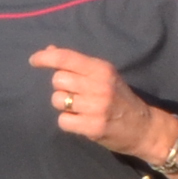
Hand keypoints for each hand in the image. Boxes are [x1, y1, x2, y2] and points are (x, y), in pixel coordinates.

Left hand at [28, 45, 161, 159]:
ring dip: (63, 106)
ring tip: (81, 109)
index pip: (66, 58)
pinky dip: (68, 122)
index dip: (45, 58)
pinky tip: (81, 121)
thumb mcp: (104, 76)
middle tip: (76, 94)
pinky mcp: (92, 127)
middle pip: (58, 80)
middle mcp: (99, 85)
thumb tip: (49, 50)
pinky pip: (62, 121)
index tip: (33, 60)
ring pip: (57, 100)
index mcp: (102, 69)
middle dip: (61, 87)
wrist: (144, 128)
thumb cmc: (120, 99)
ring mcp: (96, 107)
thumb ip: (78, 64)